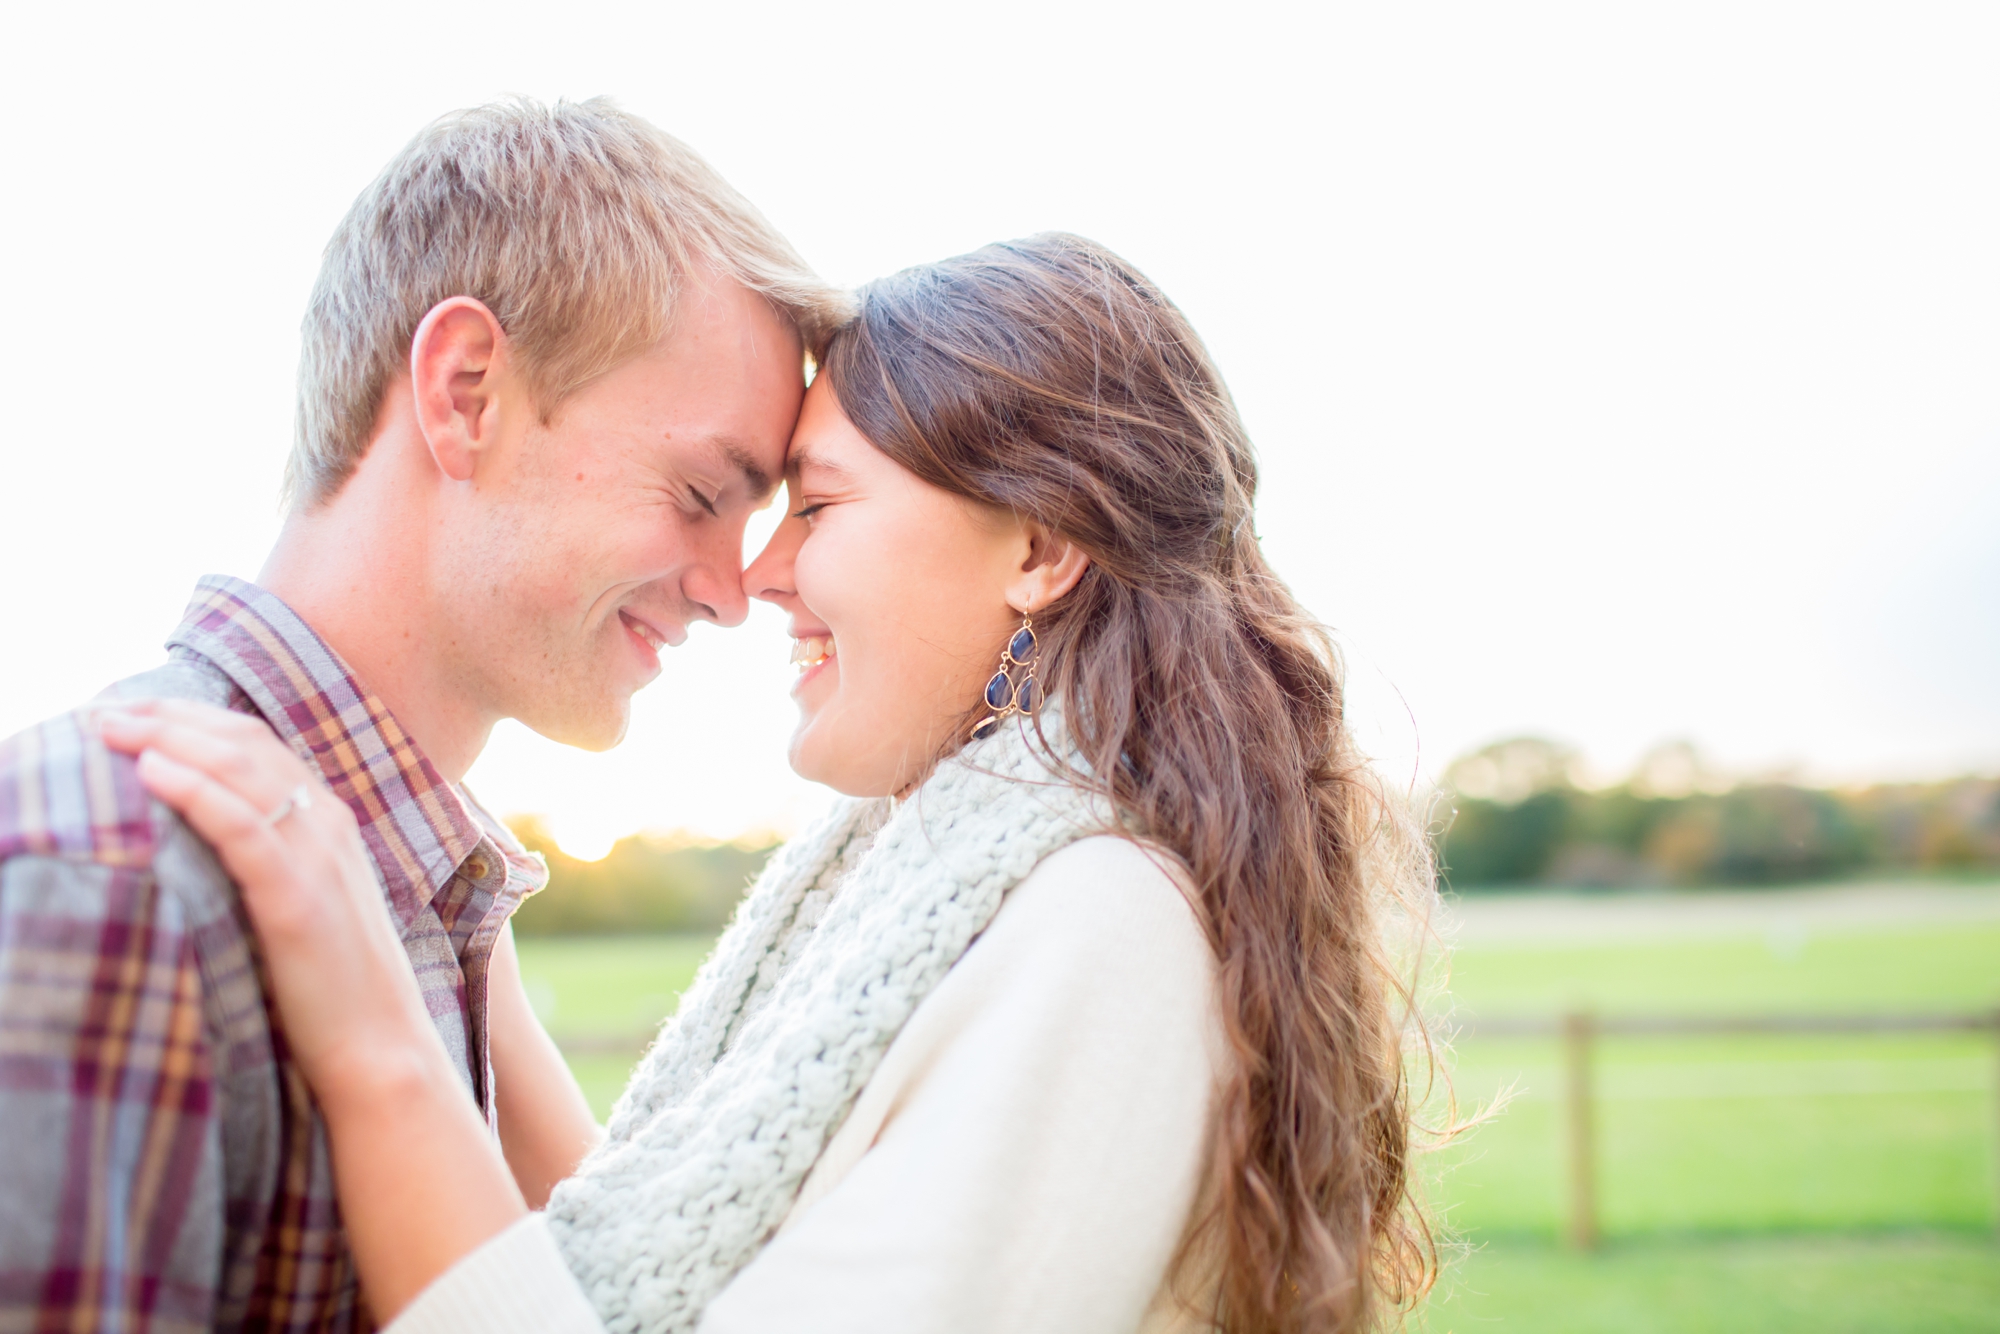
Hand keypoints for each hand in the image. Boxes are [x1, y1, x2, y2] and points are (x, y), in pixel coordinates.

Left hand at [97, 699, 445, 1108]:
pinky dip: (194, 790)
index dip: (193, 719)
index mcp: (332, 824)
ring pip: (241, 770)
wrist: (381, 1047)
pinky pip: (241, 826)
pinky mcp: (296, 897)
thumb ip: (272, 865)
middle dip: (168, 716)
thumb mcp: (308, 908)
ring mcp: (317, 858)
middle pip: (244, 743)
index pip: (258, 744)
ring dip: (168, 738)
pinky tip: (150, 771)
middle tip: (102, 711)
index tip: (133, 713)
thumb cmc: (335, 991)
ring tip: (108, 727)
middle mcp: (328, 826)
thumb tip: (206, 848)